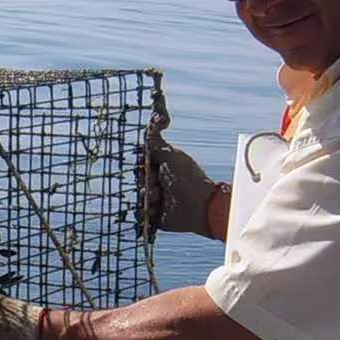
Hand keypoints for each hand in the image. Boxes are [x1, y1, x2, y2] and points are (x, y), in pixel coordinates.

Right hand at [139, 122, 217, 237]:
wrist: (199, 206)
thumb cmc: (188, 178)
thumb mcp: (172, 155)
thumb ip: (158, 142)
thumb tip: (154, 121)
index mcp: (165, 168)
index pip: (144, 163)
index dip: (143, 164)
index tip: (145, 165)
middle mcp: (161, 183)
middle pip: (140, 179)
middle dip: (145, 181)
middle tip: (155, 183)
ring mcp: (159, 201)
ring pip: (140, 196)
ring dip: (147, 196)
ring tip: (157, 198)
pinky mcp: (158, 217)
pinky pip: (142, 214)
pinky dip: (146, 211)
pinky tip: (155, 209)